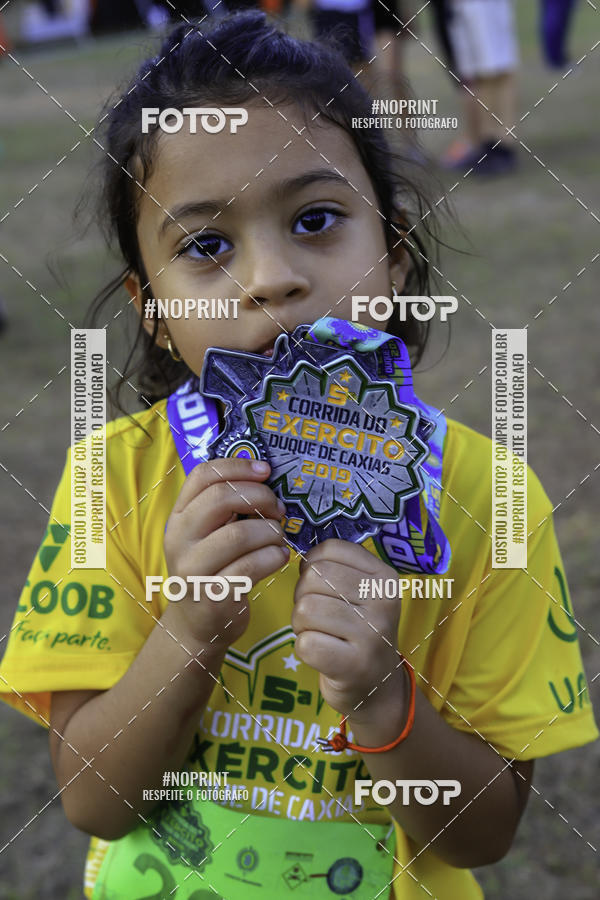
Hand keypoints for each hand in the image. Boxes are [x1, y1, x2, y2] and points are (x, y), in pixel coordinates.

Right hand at [163, 458, 289, 648]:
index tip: (266, 470)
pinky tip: (280, 557)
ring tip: (279, 537)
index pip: (203, 476)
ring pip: (239, 534)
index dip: (237, 466)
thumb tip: (264, 476)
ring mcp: (193, 569)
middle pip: (222, 499)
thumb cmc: (212, 571)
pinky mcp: (213, 596)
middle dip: (260, 497)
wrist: (198, 625)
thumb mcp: (207, 536)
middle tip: (278, 509)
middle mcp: (180, 540)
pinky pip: (251, 566)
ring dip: (270, 531)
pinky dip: (273, 557)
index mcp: (179, 517)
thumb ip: (226, 508)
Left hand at [292, 539, 405, 722]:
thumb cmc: (358, 631)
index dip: (312, 566)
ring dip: (301, 624)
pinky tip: (322, 654)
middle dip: (303, 596)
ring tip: (319, 634)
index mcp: (384, 576)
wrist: (377, 686)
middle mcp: (383, 601)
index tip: (322, 586)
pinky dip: (304, 649)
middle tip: (317, 616)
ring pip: (306, 609)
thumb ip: (336, 567)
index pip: (330, 550)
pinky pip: (306, 644)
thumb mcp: (361, 593)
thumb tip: (297, 554)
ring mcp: (372, 634)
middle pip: (314, 577)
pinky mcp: (354, 665)